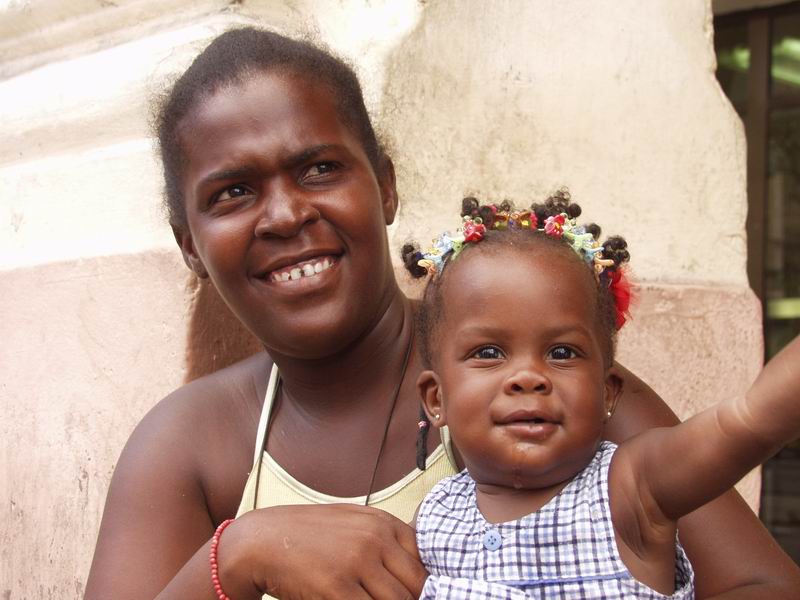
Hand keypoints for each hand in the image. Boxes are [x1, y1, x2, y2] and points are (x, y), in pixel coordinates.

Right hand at [221, 504, 428, 599]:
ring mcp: (357, 563)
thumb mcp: (353, 522)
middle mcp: (374, 539)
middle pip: (416, 586)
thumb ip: (384, 538)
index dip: (425, 585)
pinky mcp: (337, 588)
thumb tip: (418, 566)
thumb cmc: (309, 534)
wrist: (262, 541)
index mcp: (382, 522)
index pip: (424, 560)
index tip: (418, 596)